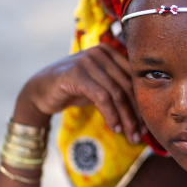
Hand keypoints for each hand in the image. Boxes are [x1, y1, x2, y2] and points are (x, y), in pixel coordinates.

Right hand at [13, 43, 145, 143]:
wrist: (39, 91)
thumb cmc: (74, 89)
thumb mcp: (100, 86)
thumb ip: (120, 90)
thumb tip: (144, 116)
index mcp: (110, 51)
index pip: (134, 78)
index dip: (142, 102)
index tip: (147, 124)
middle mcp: (101, 52)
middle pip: (127, 86)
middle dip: (136, 113)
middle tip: (141, 134)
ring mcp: (88, 61)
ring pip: (117, 93)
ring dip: (126, 118)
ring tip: (130, 135)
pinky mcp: (76, 74)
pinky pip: (102, 97)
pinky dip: (111, 115)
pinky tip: (115, 128)